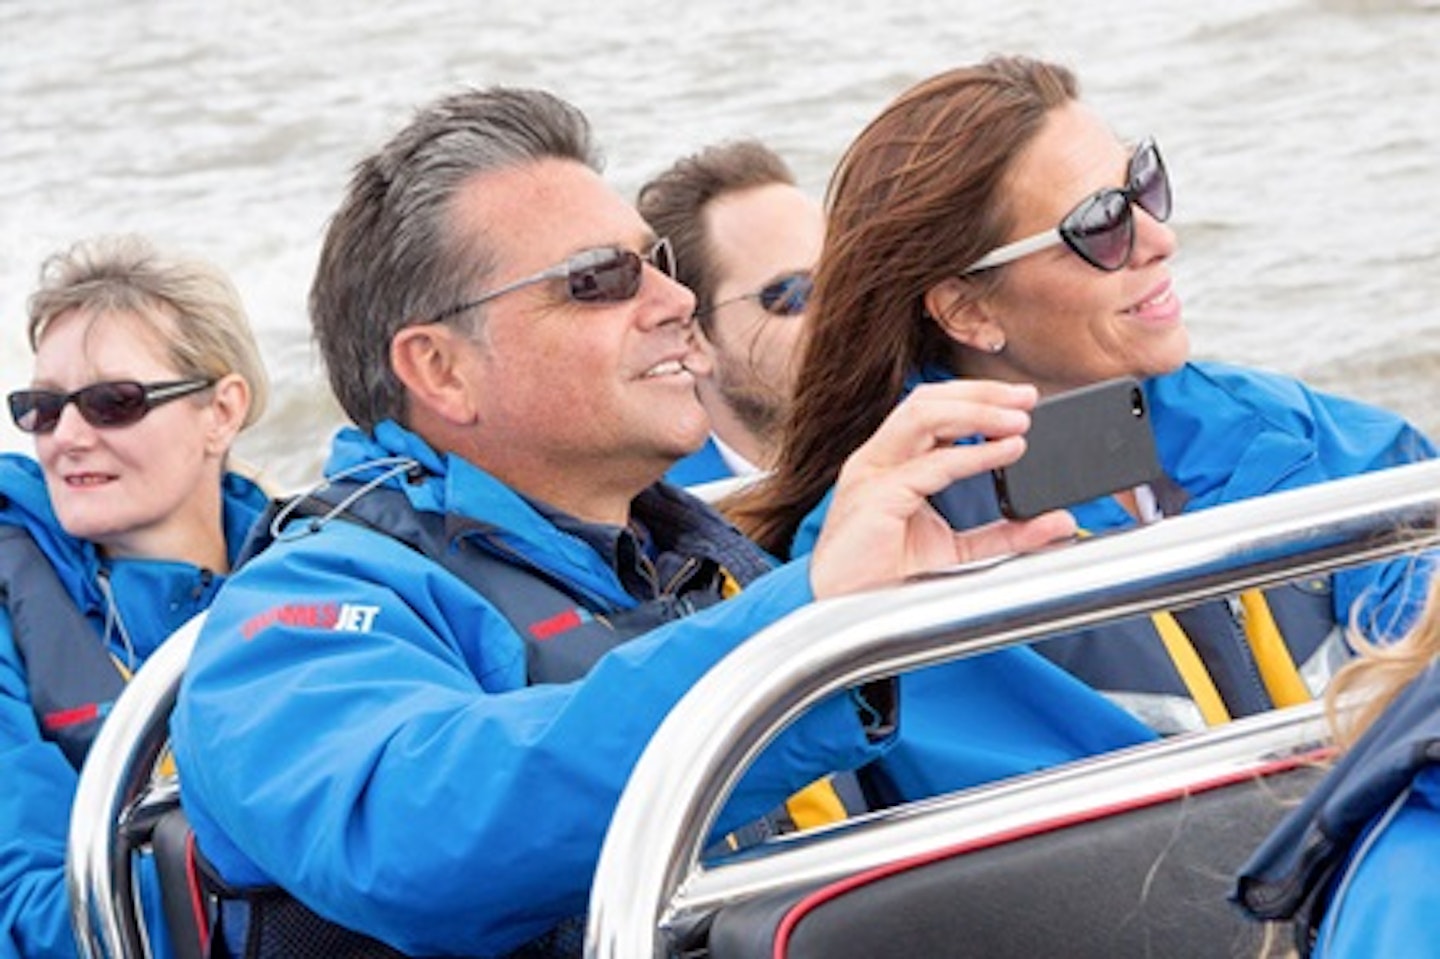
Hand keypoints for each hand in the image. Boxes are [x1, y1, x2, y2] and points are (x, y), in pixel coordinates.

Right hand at [809, 380, 1075, 598]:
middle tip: (1027, 397)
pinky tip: (1006, 452)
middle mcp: (878, 460)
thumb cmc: (884, 581)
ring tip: (1018, 419)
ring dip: (977, 411)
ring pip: (923, 416)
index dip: (977, 399)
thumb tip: (1059, 522)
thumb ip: (1007, 534)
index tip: (1021, 402)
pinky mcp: (875, 497)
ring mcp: (872, 474)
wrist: (846, 615)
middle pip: (927, 401)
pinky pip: (931, 465)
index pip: (933, 411)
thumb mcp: (960, 552)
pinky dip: (974, 455)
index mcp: (891, 465)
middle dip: (981, 393)